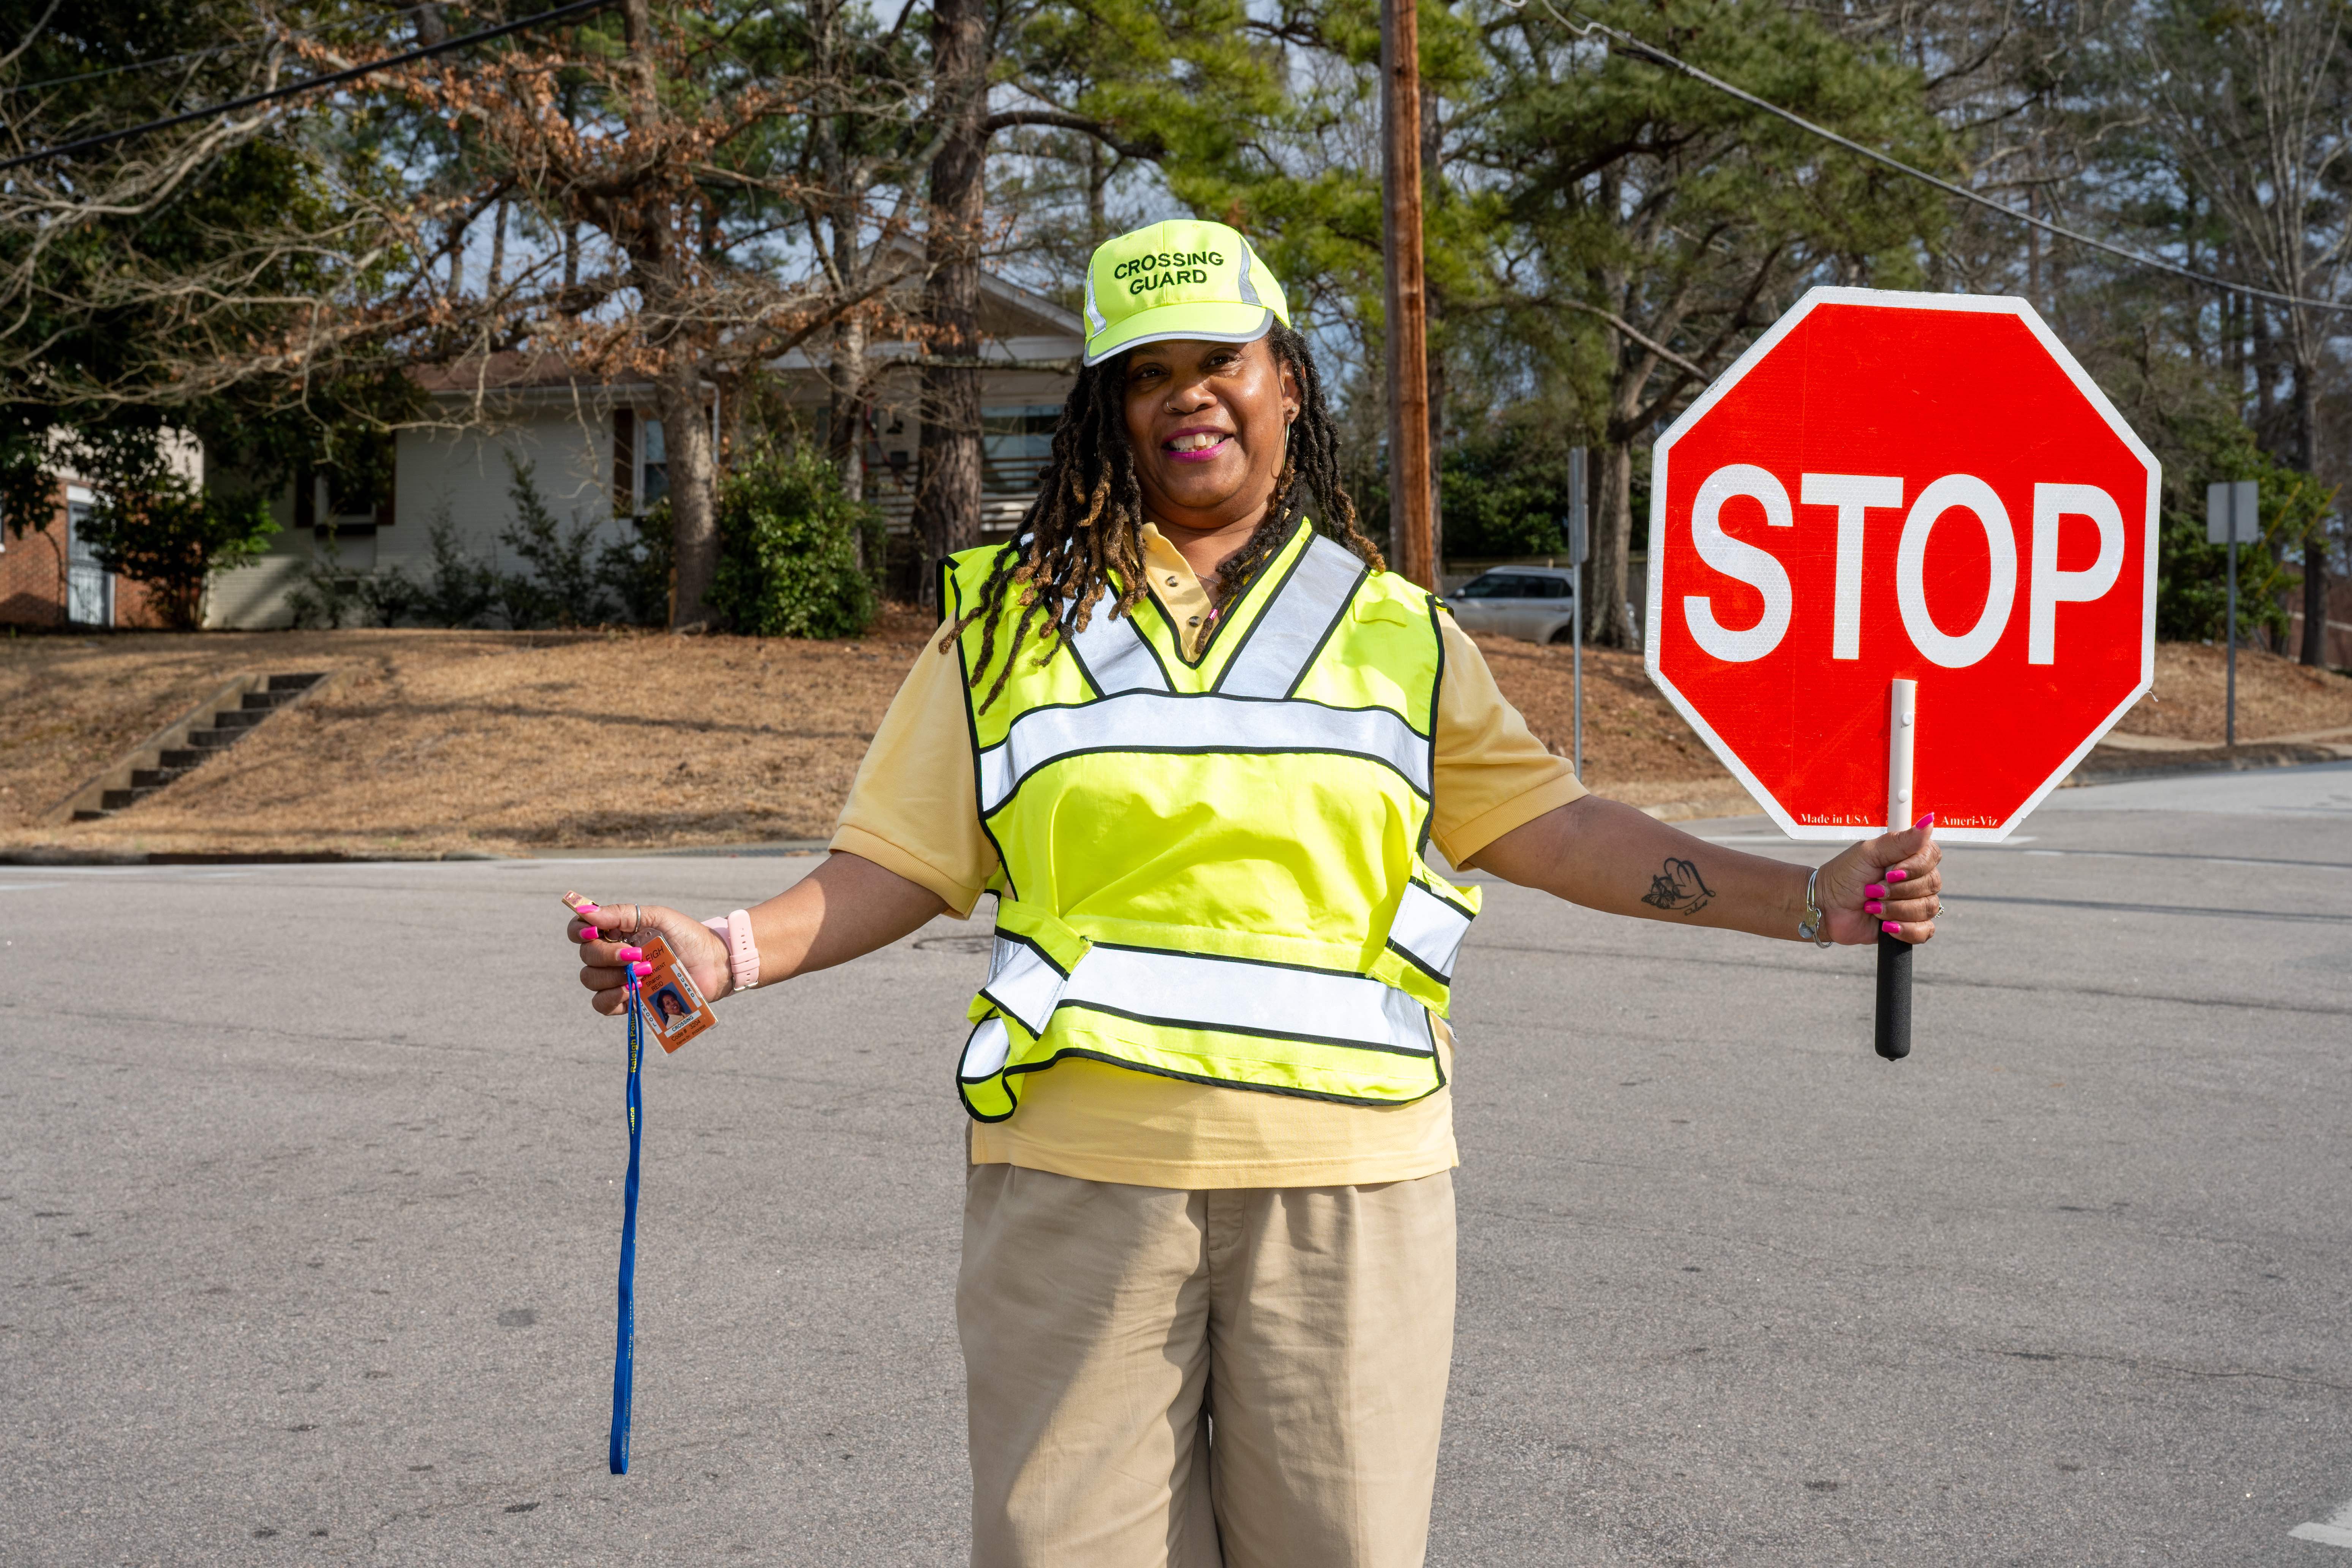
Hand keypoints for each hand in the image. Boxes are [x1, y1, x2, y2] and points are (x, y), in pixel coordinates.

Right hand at [563, 892, 731, 1015]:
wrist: (714, 964)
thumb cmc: (689, 936)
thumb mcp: (659, 917)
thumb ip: (623, 914)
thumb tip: (587, 912)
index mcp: (616, 932)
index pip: (580, 931)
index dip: (579, 932)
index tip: (594, 933)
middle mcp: (613, 955)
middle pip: (586, 957)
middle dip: (608, 956)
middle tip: (638, 954)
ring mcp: (619, 979)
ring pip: (590, 980)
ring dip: (613, 977)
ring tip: (645, 973)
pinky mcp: (628, 1001)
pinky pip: (602, 1004)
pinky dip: (613, 998)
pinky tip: (634, 991)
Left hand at [1813, 816, 1941, 945]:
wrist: (1826, 907)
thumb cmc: (1843, 876)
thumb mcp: (1867, 854)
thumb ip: (1899, 840)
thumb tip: (1928, 821)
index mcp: (1909, 856)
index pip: (1932, 856)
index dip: (1915, 867)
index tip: (1890, 871)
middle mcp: (1916, 878)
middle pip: (1931, 884)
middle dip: (1898, 890)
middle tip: (1872, 889)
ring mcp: (1914, 902)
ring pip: (1928, 908)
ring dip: (1896, 909)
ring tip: (1871, 906)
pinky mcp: (1909, 925)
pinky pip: (1924, 931)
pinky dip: (1905, 930)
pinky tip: (1886, 926)